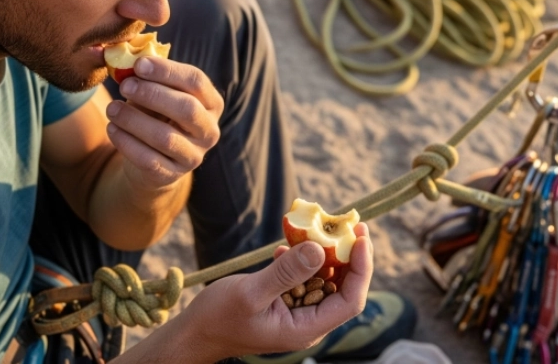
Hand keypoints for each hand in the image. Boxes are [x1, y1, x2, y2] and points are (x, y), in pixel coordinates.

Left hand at [104, 56, 222, 189]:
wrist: (152, 160)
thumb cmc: (156, 116)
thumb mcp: (157, 94)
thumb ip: (149, 79)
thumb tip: (126, 62)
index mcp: (211, 103)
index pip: (196, 81)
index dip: (167, 71)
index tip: (139, 64)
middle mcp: (209, 131)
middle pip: (187, 109)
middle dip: (153, 94)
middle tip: (125, 85)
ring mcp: (193, 156)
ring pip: (166, 137)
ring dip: (134, 119)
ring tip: (112, 108)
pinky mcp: (172, 175)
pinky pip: (148, 159)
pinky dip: (126, 143)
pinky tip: (112, 129)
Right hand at [178, 223, 373, 360]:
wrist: (195, 332)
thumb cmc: (218, 318)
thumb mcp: (251, 293)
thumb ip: (286, 273)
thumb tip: (319, 249)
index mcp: (306, 328)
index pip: (350, 301)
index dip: (361, 269)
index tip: (361, 238)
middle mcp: (308, 322)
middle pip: (343, 289)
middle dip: (350, 256)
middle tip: (352, 224)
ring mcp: (298, 312)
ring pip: (324, 280)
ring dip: (327, 254)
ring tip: (326, 226)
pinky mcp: (286, 302)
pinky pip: (304, 278)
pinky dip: (303, 259)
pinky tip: (289, 245)